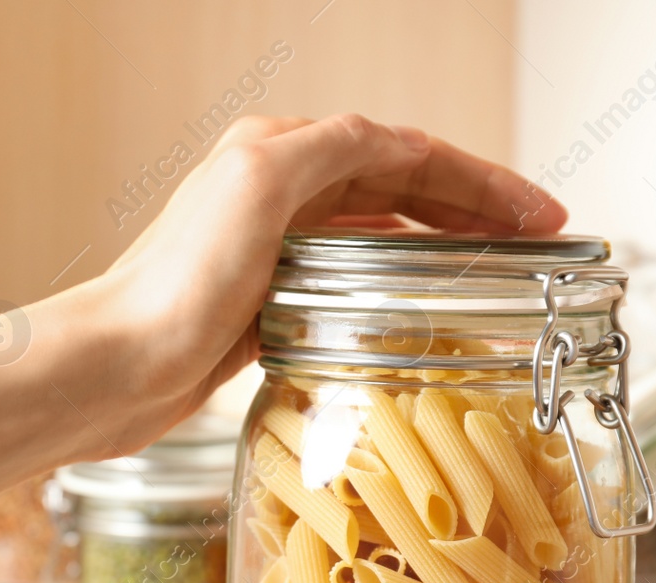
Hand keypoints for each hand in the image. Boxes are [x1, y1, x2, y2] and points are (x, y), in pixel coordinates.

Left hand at [74, 114, 565, 454]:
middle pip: (400, 188)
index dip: (481, 180)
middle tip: (537, 240)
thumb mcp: (259, 184)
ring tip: (497, 267)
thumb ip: (329, 150)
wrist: (115, 367)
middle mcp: (277, 192)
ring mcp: (272, 250)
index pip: (406, 153)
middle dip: (473, 208)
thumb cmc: (176, 283)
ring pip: (380, 232)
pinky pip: (351, 280)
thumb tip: (392, 141)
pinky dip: (395, 282)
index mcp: (281, 153)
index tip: (541, 214)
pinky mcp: (265, 305)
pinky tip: (418, 300)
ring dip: (440, 242)